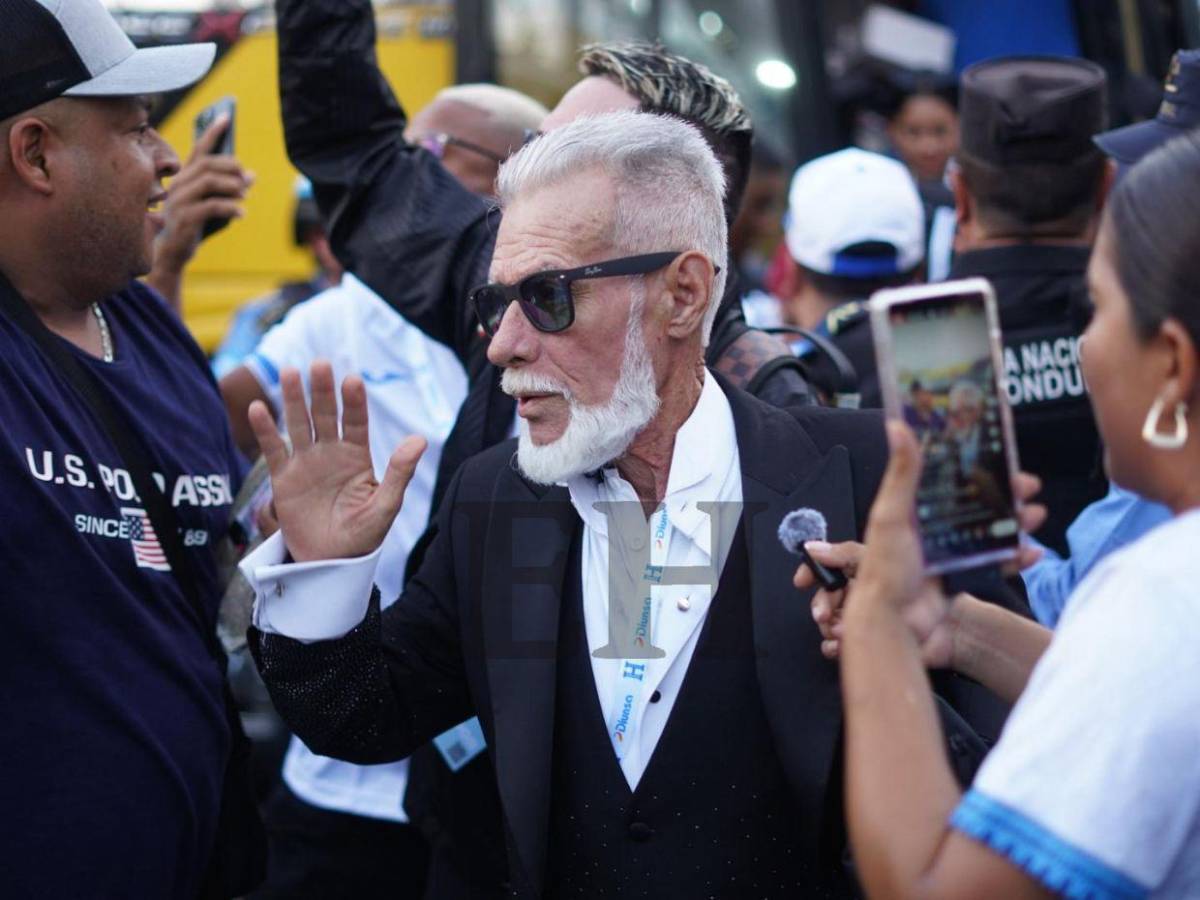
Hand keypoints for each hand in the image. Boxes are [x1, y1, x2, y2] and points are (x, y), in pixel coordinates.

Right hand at [153, 114, 252, 272]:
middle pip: (207, 164)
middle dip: (230, 166)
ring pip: (209, 182)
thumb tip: (251, 175)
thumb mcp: (215, 205)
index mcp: (184, 178)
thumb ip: (229, 190)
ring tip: (245, 194)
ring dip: (232, 186)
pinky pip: (211, 206)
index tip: (227, 116)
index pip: (198, 150)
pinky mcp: (185, 219)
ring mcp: (179, 201)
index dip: (213, 132)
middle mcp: (179, 185)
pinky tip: (242, 213)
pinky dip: (231, 208)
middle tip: (247, 177)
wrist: (174, 252)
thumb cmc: (195, 226)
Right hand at [248, 361, 425, 561]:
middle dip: (322, 391)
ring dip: (294, 399)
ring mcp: (306, 462)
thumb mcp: (386, 505)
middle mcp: (330, 452)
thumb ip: (399, 472)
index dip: (354, 401)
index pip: (355, 421)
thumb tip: (419, 439)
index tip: (352, 380)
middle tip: (319, 364)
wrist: (331, 562)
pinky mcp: (284, 478)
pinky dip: (265, 430)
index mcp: (357, 455)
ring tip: (290, 372)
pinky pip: (274, 450)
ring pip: (298, 424)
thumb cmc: (363, 535)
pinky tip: (258, 408)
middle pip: (325, 415)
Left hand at [795, 423, 1047, 662]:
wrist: (892, 621)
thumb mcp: (891, 515)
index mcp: (914, 507)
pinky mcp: (960, 576)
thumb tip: (898, 426)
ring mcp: (948, 552)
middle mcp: (932, 527)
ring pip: (991, 531)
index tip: (1000, 452)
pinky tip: (1032, 553)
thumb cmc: (884, 569)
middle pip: (977, 502)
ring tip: (1036, 515)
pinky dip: (1015, 559)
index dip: (975, 464)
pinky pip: (995, 564)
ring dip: (1016, 522)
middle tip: (1029, 485)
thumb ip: (901, 474)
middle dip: (1006, 493)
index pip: (949, 476)